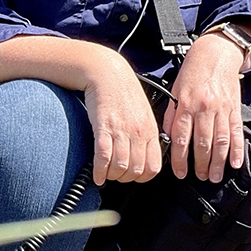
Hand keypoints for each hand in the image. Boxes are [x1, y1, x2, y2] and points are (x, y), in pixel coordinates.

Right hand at [85, 52, 163, 185]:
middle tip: (117, 175)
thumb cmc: (123, 91)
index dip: (143, 177)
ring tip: (106, 174)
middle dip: (125, 178)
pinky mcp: (103, 127)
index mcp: (150, 130)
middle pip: (136, 170)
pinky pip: (103, 156)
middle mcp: (138, 132)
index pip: (154, 166)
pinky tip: (96, 175)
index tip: (134, 176)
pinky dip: (99, 170)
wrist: (106, 72)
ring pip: (120, 167)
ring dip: (112, 176)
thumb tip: (143, 154)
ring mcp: (121, 130)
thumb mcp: (143, 113)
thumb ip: (145, 134)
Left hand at [163, 33, 245, 182]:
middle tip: (200, 178)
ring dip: (218, 162)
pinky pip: (237, 133)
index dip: (180, 159)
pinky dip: (237, 150)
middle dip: (201, 165)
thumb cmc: (192, 74)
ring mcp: (221, 109)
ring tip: (215, 176)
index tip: (180, 173)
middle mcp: (204, 108)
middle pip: (202, 143)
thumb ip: (171, 116)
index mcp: (186, 105)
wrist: (215, 54)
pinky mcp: (235, 109)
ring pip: (220, 141)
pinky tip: (235, 163)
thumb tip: (168, 138)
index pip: (181, 139)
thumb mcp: (175, 92)